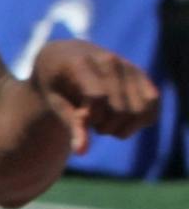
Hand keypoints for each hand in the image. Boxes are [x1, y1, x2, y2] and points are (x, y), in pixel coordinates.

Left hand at [31, 41, 160, 153]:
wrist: (66, 56)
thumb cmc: (56, 83)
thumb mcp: (54, 101)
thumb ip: (70, 123)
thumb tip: (81, 152)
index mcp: (81, 64)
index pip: (97, 98)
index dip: (91, 117)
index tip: (81, 118)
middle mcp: (110, 61)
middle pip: (121, 109)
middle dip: (105, 127)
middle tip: (92, 123)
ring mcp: (129, 67)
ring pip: (140, 110)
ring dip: (123, 126)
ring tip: (106, 120)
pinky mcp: (142, 74)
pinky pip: (152, 105)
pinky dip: (140, 120)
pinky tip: (121, 119)